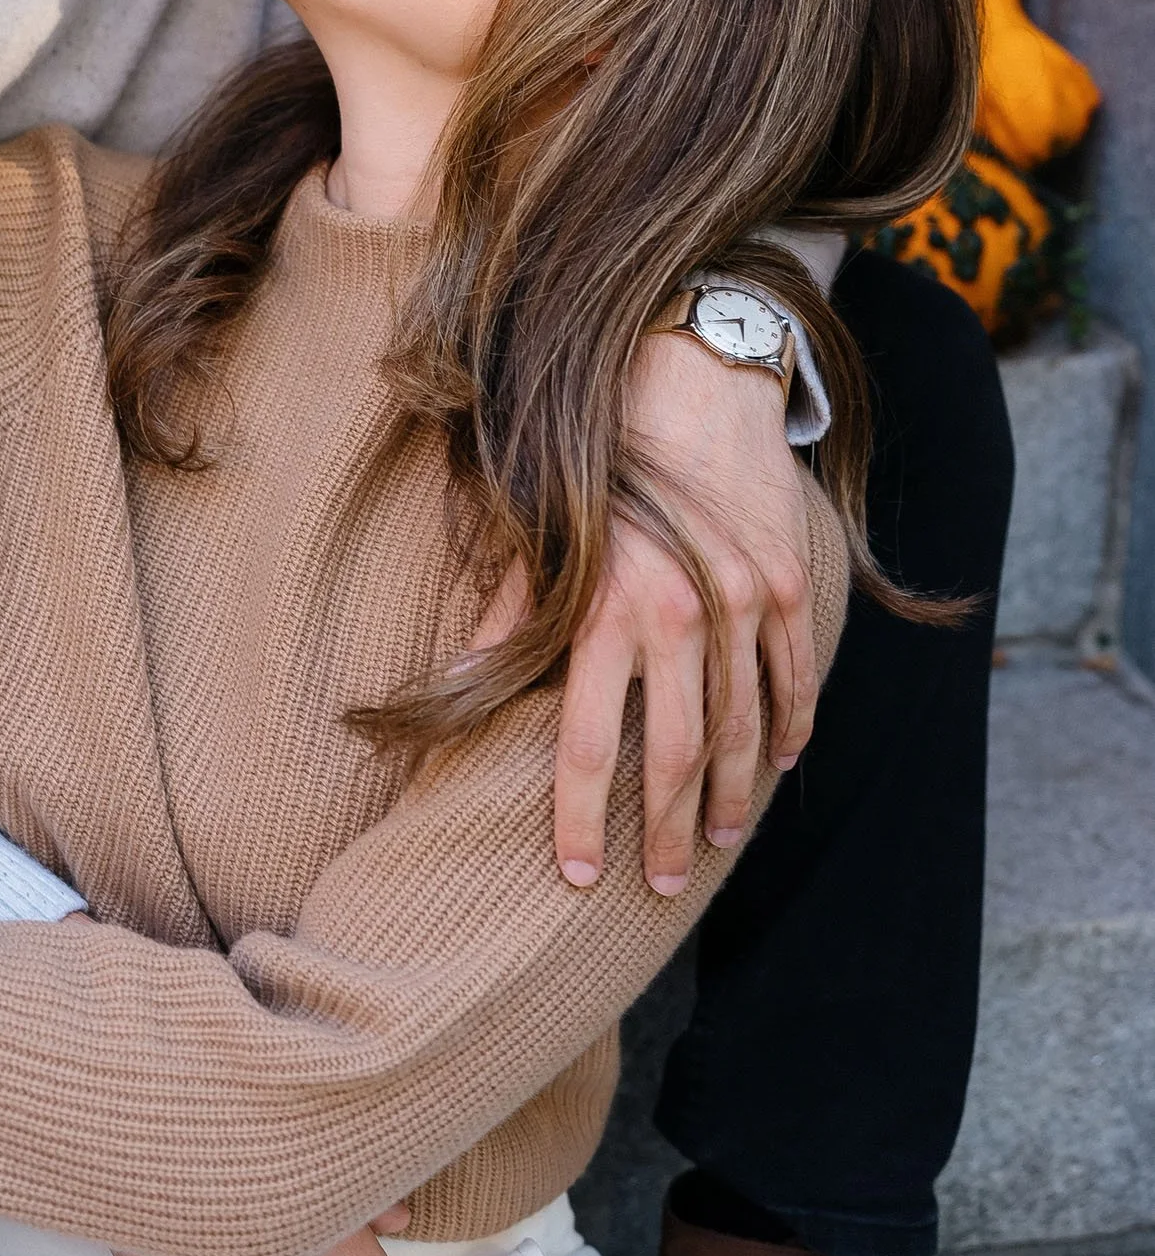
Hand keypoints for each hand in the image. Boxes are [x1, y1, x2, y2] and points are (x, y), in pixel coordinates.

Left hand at [476, 333, 816, 893]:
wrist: (692, 371)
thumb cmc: (604, 451)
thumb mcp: (541, 526)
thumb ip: (510, 607)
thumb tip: (461, 671)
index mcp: (606, 610)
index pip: (591, 744)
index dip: (584, 818)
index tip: (582, 875)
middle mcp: (678, 616)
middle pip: (676, 755)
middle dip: (665, 831)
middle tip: (662, 884)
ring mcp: (744, 603)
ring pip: (742, 729)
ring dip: (731, 794)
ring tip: (718, 838)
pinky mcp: (788, 584)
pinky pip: (793, 676)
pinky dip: (788, 725)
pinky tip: (778, 763)